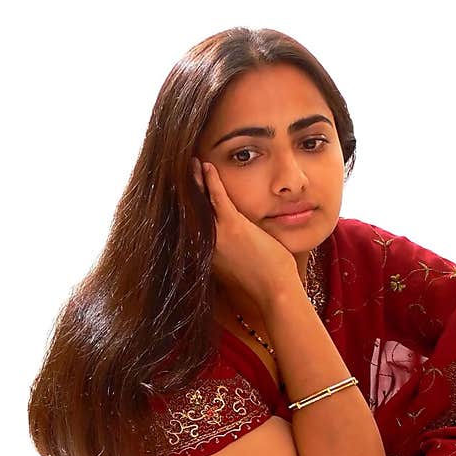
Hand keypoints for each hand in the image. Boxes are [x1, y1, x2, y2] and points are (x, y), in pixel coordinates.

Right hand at [192, 158, 300, 310]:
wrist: (275, 291)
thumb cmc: (263, 281)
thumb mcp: (238, 266)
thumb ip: (228, 252)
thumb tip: (231, 245)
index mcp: (207, 254)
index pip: (193, 225)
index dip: (187, 207)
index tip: (182, 194)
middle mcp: (206, 245)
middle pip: (191, 211)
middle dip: (185, 190)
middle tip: (180, 172)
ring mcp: (217, 236)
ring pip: (200, 202)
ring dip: (194, 180)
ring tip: (190, 164)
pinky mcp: (232, 227)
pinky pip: (217, 197)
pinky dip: (210, 180)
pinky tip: (206, 166)